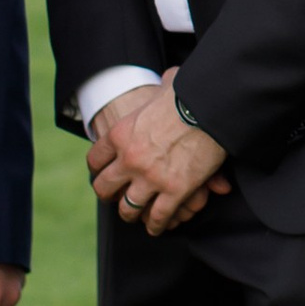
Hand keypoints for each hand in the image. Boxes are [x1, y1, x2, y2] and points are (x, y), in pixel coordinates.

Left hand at [88, 72, 230, 234]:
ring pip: (128, 207)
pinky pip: (158, 216)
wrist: (208, 109)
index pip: (95, 159)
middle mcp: (129, 159)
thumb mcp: (166, 86)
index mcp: (121, 134)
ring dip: (130, 214)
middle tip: (114, 198)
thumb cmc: (189, 94)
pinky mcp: (174, 192)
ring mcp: (150, 178)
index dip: (98, 168)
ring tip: (135, 217)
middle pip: (104, 187)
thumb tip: (170, 78)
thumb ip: (162, 86)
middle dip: (109, 195)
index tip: (103, 172)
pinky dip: (156, 225)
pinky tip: (157, 228)